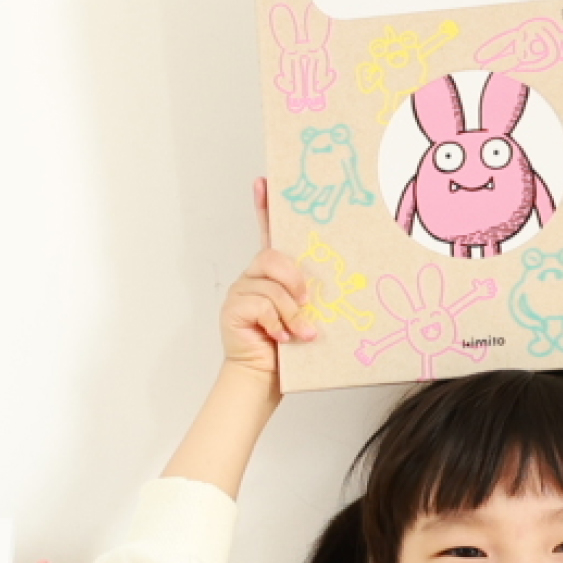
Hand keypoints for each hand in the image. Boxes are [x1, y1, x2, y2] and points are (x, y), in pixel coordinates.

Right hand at [218, 178, 311, 378]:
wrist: (265, 379)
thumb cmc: (290, 348)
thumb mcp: (306, 314)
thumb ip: (310, 294)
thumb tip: (329, 285)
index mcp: (272, 273)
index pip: (267, 231)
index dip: (264, 206)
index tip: (264, 182)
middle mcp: (254, 276)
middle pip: (273, 256)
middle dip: (295, 279)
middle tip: (308, 300)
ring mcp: (241, 290)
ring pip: (271, 285)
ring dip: (291, 312)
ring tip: (301, 333)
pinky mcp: (233, 308)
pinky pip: (261, 305)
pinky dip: (278, 324)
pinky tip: (282, 338)